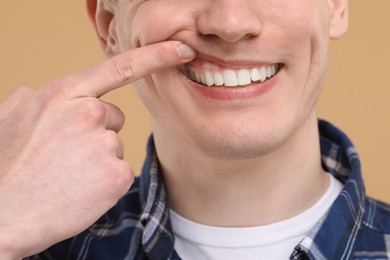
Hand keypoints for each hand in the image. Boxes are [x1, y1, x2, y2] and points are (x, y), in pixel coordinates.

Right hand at [0, 41, 194, 258]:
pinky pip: (121, 172)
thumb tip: (34, 91)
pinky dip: (105, 183)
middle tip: (67, 156)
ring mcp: (105, 143)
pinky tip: (80, 191)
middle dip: (97, 133)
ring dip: (98, 161)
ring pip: (115, 148)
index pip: (120, 67)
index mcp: (64, 94)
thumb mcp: (8, 119)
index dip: (156, 56)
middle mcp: (89, 113)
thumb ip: (29, 99)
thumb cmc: (5, 167)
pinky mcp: (117, 174)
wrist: (2, 216)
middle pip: (114, 118)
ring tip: (68, 175)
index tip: (182, 50)